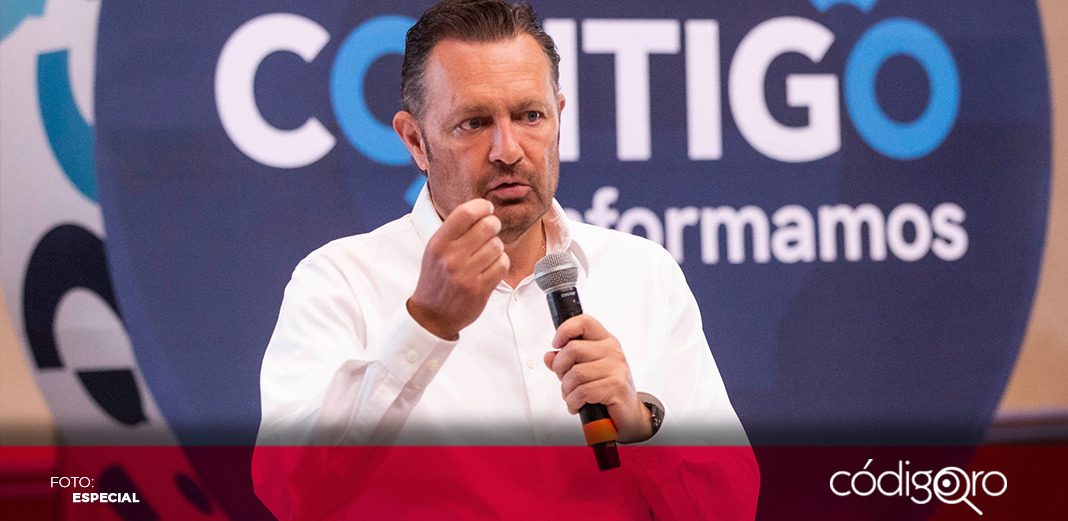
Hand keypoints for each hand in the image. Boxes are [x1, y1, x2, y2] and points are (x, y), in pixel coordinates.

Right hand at [407, 198, 508, 339]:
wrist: (432, 315)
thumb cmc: (437, 277)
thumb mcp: (435, 249)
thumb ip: (454, 229)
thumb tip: (482, 207)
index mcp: (438, 243)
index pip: (466, 212)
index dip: (482, 206)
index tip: (487, 209)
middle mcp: (451, 257)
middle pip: (488, 226)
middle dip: (493, 225)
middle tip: (491, 230)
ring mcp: (466, 274)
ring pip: (497, 245)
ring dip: (496, 247)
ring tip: (487, 253)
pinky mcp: (480, 289)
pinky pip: (502, 264)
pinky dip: (500, 263)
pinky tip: (491, 267)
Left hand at [543, 315, 652, 442]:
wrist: (628, 413)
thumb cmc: (606, 389)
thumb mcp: (584, 370)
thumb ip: (565, 361)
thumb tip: (549, 356)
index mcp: (605, 341)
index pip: (584, 322)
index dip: (565, 330)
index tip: (556, 344)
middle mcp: (612, 351)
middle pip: (572, 349)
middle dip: (560, 368)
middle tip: (564, 379)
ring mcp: (616, 368)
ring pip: (575, 373)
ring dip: (567, 390)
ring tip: (572, 395)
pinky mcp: (616, 387)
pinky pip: (582, 392)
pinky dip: (573, 402)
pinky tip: (577, 405)